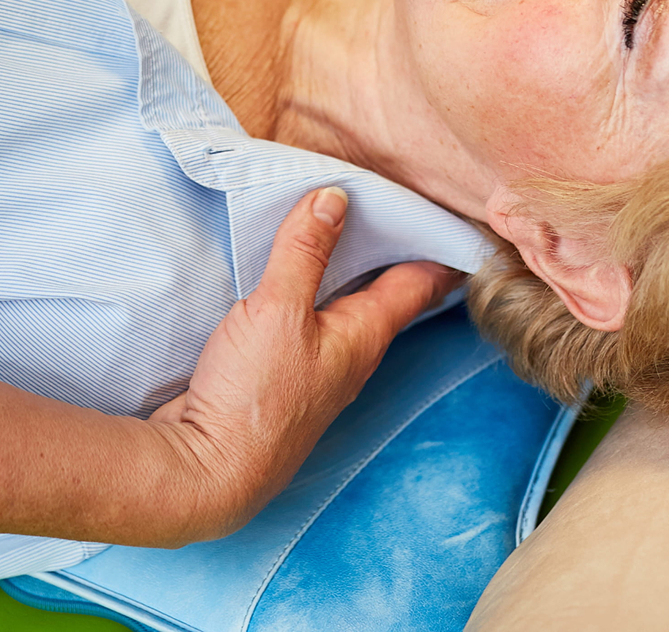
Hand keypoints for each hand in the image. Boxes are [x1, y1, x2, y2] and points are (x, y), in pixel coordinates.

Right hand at [135, 186, 464, 545]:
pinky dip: (313, 292)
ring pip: (347, 309)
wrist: (211, 469)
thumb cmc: (254, 395)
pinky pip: (311, 322)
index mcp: (364, 335)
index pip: (418, 283)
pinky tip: (294, 280)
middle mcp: (350, 354)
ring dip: (350, 272)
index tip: (458, 216)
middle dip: (395, 253)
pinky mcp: (284, 376)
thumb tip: (336, 198)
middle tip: (398, 206)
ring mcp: (317, 369)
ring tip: (345, 228)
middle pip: (385, 295)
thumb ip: (304, 253)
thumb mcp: (278, 309)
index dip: (439, 247)